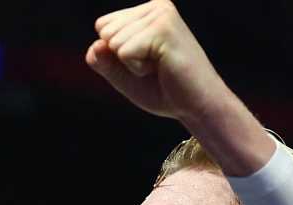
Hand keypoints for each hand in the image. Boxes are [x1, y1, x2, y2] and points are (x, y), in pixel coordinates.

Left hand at [84, 1, 223, 122]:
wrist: (197, 107)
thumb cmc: (164, 91)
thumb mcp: (123, 75)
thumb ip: (103, 60)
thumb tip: (95, 46)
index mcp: (148, 11)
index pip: (103, 25)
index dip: (116, 54)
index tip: (146, 62)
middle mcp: (156, 6)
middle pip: (105, 32)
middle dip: (122, 58)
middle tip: (155, 66)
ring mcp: (161, 15)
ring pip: (113, 42)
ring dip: (132, 64)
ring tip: (160, 67)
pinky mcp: (163, 29)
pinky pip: (123, 52)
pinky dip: (137, 69)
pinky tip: (162, 68)